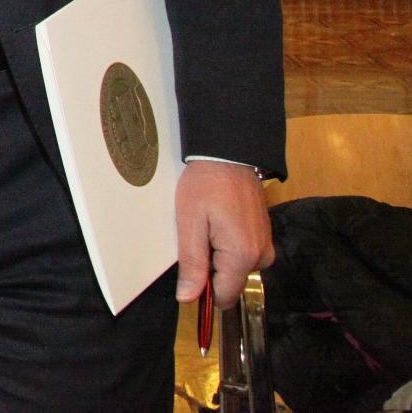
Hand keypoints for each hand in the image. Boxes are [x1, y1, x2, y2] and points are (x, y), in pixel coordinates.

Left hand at [175, 160, 273, 307]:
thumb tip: (188, 299)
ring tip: (206, 226)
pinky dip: (227, 246)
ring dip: (217, 256)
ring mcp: (266, 246)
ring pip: (235, 269)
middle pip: (230, 283)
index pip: (223, 296)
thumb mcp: (190, 223)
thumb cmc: (205, 185)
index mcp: (243, 256)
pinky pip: (242, 255)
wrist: (229, 154)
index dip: (202, 290)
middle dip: (209, 269)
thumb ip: (192, 264)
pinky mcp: (264, 237)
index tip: (188, 269)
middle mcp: (261, 256)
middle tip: (196, 237)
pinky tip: (217, 224)